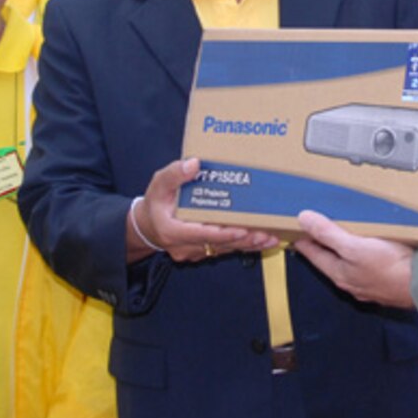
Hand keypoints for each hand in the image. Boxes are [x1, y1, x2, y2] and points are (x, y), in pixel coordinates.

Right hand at [127, 158, 281, 263]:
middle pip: (219, 245)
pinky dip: (242, 245)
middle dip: (244, 240)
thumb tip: (194, 164)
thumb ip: (174, 174)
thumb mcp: (159, 184)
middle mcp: (185, 246)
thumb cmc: (155, 203)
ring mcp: (194, 252)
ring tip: (270, 238)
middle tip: (266, 234)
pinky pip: (224, 250)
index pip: (202, 234)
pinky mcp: (203, 252)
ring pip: (225, 250)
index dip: (224, 233)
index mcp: (173, 231)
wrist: (147, 225)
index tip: (243, 229)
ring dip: (247, 245)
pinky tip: (261, 241)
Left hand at [292, 210, 415, 307]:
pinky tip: (373, 250)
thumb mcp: (354, 247)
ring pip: (350, 265)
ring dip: (344, 251)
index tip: (295, 231)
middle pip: (331, 261)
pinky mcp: (386, 281)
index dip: (303, 240)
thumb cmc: (390, 269)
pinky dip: (364, 256)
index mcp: (340, 273)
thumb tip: (304, 220)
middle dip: (323, 246)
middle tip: (315, 230)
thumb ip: (329, 234)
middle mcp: (352, 282)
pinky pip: (368, 266)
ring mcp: (369, 284)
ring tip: (342, 237)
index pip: (314, 255)